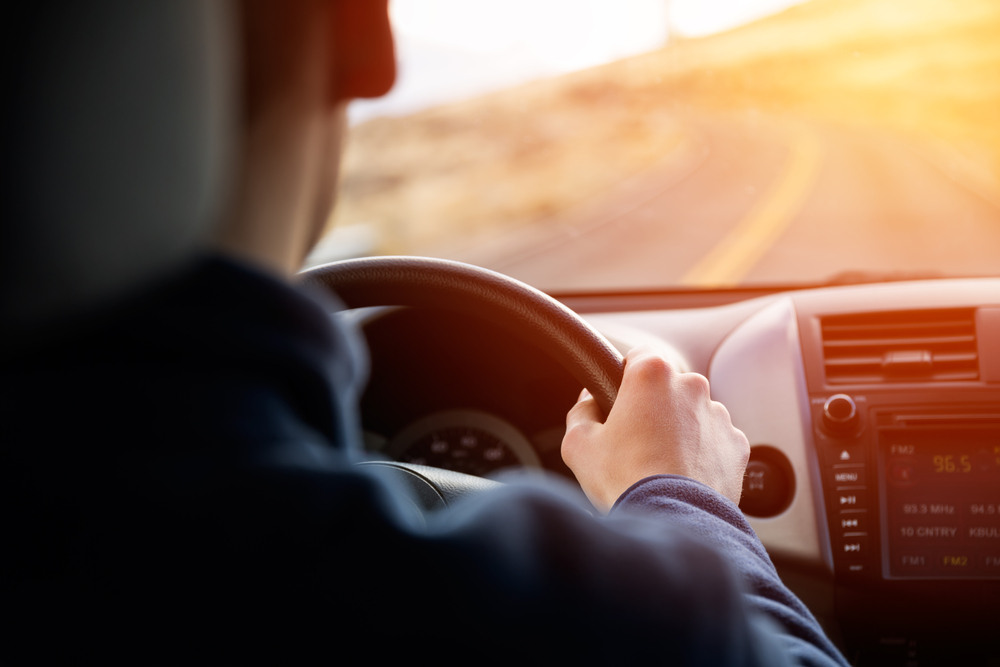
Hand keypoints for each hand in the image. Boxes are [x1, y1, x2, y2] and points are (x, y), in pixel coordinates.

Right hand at [562, 346, 748, 512]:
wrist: (673, 521)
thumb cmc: (626, 481)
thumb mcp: (578, 444)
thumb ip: (580, 412)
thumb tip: (588, 404)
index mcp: (652, 375)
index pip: (637, 356)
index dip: (624, 377)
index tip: (618, 400)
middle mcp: (691, 386)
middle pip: (667, 386)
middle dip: (652, 407)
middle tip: (633, 441)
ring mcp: (718, 415)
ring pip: (692, 413)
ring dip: (679, 430)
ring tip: (659, 464)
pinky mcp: (737, 444)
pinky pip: (715, 440)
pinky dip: (701, 453)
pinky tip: (682, 476)